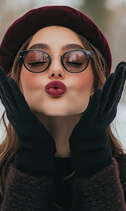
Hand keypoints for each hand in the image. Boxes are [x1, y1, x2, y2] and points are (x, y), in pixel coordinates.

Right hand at [0, 65, 55, 174]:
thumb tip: (25, 108)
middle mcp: (13, 112)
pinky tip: (9, 80)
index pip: (6, 96)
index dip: (0, 84)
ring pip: (7, 94)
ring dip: (1, 80)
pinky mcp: (25, 116)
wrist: (37, 152)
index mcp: (14, 113)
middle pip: (3, 92)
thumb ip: (25, 115)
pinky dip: (13, 90)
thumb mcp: (29, 123)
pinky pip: (18, 101)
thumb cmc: (36, 139)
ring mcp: (17, 114)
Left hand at [69, 62, 125, 176]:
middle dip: (119, 78)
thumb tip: (103, 92)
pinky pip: (94, 108)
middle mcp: (107, 110)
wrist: (88, 147)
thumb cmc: (92, 128)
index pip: (116, 91)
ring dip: (110, 86)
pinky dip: (97, 99)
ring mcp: (99, 115)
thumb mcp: (100, 113)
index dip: (120, 78)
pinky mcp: (90, 120)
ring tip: (114, 74)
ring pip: (107, 98)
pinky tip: (99, 90)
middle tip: (123, 64)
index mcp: (109, 108)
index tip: (123, 66)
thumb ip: (102, 103)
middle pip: (115, 92)